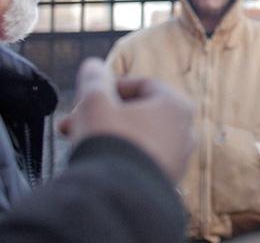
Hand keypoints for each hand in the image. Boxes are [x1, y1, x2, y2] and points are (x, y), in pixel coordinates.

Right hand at [59, 58, 194, 181]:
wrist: (120, 195)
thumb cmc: (111, 141)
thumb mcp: (95, 102)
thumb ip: (95, 79)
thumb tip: (94, 66)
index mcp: (176, 105)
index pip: (142, 85)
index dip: (110, 86)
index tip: (87, 94)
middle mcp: (185, 130)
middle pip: (138, 113)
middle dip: (102, 114)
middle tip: (71, 122)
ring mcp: (179, 158)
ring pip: (138, 136)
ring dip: (108, 134)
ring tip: (77, 140)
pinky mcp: (168, 180)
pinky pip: (142, 159)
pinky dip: (121, 155)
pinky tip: (97, 160)